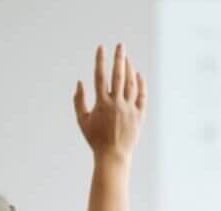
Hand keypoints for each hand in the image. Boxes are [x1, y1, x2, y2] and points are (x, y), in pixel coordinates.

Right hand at [73, 44, 146, 163]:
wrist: (113, 155)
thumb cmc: (95, 138)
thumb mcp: (82, 120)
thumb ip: (78, 100)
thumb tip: (79, 82)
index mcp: (102, 103)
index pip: (100, 76)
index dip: (100, 60)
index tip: (101, 48)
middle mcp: (117, 104)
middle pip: (118, 75)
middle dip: (119, 58)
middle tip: (120, 45)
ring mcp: (129, 109)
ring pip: (131, 84)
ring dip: (130, 69)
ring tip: (127, 58)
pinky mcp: (139, 115)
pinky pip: (142, 97)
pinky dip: (141, 85)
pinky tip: (138, 75)